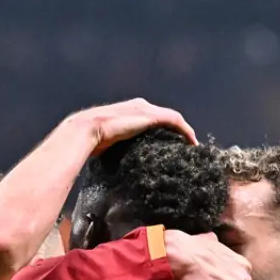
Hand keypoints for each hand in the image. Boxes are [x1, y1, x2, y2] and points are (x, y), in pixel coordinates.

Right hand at [67, 98, 196, 154]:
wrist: (86, 130)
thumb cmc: (91, 142)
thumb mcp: (109, 145)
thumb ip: (118, 150)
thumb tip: (116, 172)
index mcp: (129, 113)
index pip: (152, 120)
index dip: (164, 132)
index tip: (172, 147)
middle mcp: (139, 107)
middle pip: (165, 118)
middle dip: (177, 132)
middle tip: (186, 148)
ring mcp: (145, 109)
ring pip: (173, 118)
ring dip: (184, 131)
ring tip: (192, 146)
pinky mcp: (151, 116)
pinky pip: (175, 121)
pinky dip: (186, 131)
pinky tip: (193, 142)